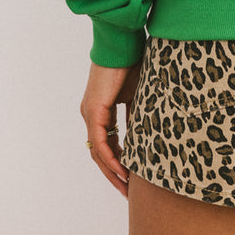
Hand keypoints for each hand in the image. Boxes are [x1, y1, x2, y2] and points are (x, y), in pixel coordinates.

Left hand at [80, 59, 142, 197]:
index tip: (131, 176)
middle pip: (99, 153)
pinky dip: (110, 158)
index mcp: (101, 110)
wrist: (122, 43)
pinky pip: (99, 143)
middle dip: (114, 173)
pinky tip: (122, 169)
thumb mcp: (138, 94)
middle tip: (127, 191)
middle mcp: (91, 114)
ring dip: (112, 171)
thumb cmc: (131, 61)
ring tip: (126, 187)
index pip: (107, 144)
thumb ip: (137, 115)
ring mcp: (90, 113)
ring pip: (98, 152)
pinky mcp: (93, 111)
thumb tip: (145, 136)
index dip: (119, 161)